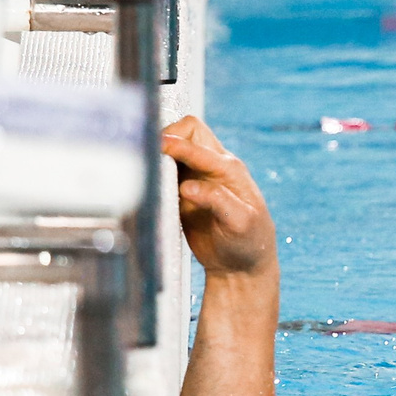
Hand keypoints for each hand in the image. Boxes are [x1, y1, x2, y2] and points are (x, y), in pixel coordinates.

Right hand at [163, 116, 275, 277]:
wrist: (241, 265)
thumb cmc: (249, 242)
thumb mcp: (240, 223)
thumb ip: (217, 201)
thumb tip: (187, 186)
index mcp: (230, 170)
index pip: (199, 146)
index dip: (178, 145)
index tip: (159, 147)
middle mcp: (213, 168)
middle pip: (189, 130)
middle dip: (169, 135)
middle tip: (151, 153)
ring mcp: (197, 177)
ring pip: (175, 146)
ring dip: (160, 151)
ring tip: (146, 164)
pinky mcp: (182, 191)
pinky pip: (166, 169)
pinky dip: (155, 168)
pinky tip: (148, 180)